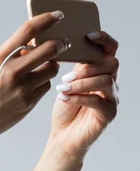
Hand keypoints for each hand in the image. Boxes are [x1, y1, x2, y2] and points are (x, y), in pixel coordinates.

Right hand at [0, 11, 69, 148]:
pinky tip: (32, 86)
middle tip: (64, 43)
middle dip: (60, 44)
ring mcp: (22, 89)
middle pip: (49, 49)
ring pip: (51, 69)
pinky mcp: (28, 103)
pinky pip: (45, 87)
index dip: (46, 19)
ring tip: (42, 68)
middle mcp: (12, 72)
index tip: (58, 15)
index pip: (28, 31)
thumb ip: (7, 58)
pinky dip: (42, 83)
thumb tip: (30, 48)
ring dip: (50, 65)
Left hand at [48, 31, 119, 164]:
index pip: (111, 49)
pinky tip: (64, 98)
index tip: (88, 35)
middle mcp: (111, 82)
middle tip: (67, 76)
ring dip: (81, 83)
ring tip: (63, 88)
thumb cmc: (65, 108)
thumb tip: (58, 45)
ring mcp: (112, 98)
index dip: (103, 39)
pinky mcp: (109, 114)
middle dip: (88, 67)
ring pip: (105, 81)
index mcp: (100, 71)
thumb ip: (69, 65)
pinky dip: (79, 97)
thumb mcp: (65, 82)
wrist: (63, 136)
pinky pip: (99, 100)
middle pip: (111, 63)